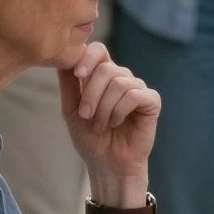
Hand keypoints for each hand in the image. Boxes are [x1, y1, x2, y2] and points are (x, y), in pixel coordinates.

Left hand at [59, 45, 159, 203]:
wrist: (106, 163)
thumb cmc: (90, 138)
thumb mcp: (71, 109)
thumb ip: (68, 83)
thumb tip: (62, 57)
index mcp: (103, 76)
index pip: (98, 50)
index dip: (88, 58)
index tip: (77, 75)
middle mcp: (122, 78)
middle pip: (106, 68)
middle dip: (91, 94)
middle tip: (85, 116)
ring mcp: (138, 88)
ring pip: (119, 83)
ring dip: (104, 108)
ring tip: (100, 126)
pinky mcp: (151, 101)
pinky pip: (135, 95)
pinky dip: (120, 111)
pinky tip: (117, 123)